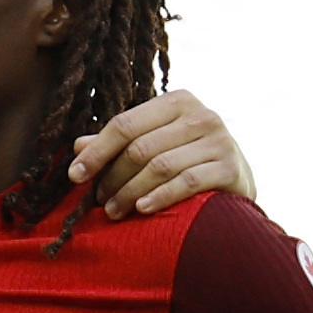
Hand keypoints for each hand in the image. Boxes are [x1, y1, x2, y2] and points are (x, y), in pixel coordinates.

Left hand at [74, 88, 254, 215]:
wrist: (237, 182)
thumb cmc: (189, 159)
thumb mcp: (156, 144)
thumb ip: (120, 143)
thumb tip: (77, 146)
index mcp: (178, 101)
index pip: (126, 123)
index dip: (97, 150)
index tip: (75, 175)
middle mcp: (201, 114)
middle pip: (141, 147)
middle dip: (113, 177)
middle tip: (98, 201)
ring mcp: (219, 140)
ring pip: (160, 166)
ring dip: (130, 192)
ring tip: (113, 211)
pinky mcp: (229, 167)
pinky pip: (186, 183)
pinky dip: (160, 197)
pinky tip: (142, 209)